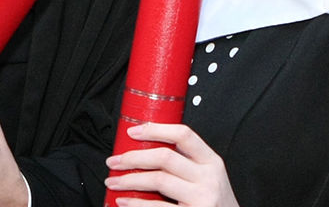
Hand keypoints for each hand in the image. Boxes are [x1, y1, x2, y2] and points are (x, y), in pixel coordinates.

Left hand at [102, 123, 239, 206]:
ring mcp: (202, 198)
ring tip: (114, 181)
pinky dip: (136, 204)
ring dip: (129, 180)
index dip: (155, 129)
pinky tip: (124, 201)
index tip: (133, 131)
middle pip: (165, 157)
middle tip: (115, 161)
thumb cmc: (214, 203)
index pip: (184, 135)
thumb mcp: (209, 177)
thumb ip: (187, 163)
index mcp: (212, 162)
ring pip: (158, 180)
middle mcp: (209, 178)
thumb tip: (145, 152)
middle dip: (133, 157)